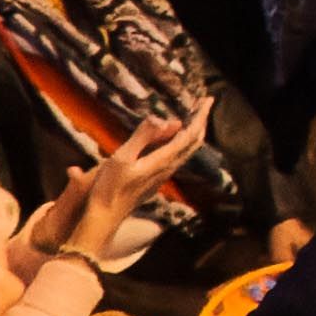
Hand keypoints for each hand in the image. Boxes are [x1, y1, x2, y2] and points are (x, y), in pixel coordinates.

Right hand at [64, 102, 211, 257]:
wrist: (106, 216)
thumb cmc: (110, 187)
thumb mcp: (122, 158)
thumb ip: (141, 137)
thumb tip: (162, 118)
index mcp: (163, 160)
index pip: (190, 135)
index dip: (201, 116)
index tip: (208, 100)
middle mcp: (168, 168)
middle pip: (193, 142)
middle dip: (201, 122)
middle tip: (204, 104)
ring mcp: (163, 176)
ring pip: (186, 151)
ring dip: (192, 132)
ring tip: (193, 117)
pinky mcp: (156, 180)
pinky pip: (176, 157)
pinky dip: (181, 143)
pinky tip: (173, 140)